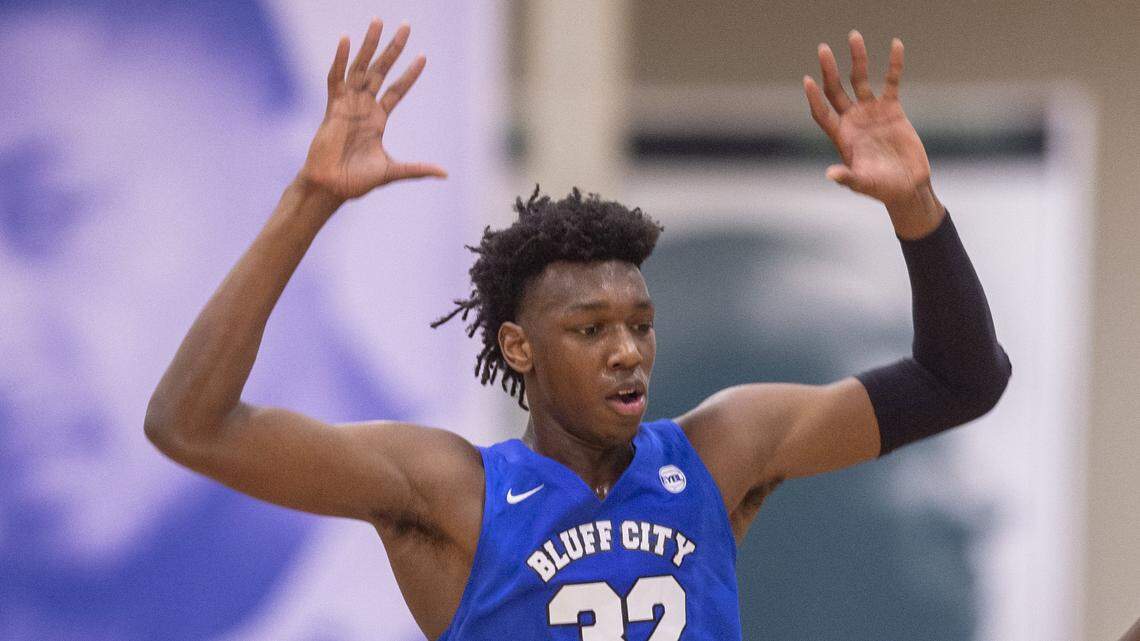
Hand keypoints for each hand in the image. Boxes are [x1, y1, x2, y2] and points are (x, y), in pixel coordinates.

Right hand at [300, 19, 446, 201]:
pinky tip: (346, 40)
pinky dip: (340, 60)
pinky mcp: (333, 107)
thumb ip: (417, 169)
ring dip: (369, 45)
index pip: (397, 90)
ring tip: (378, 22)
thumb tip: (445, 174)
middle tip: (405, 26)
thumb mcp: (392, 171)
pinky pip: (336, 78)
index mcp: (378, 119)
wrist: (331, 187)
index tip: (423, 57)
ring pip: (360, 68)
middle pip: (380, 70)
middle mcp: (364, 107)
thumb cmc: (357, 181)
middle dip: (393, 49)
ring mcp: (348, 104)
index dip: (409, 75)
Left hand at [804, 31, 936, 216]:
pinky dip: (893, 65)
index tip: (807, 80)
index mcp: (841, 136)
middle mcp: (852, 120)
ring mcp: (871, 113)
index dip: (814, 98)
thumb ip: (847, 177)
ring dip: (857, 59)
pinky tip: (895, 45)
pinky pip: (892, 82)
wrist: (908, 186)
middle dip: (828, 70)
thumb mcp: (863, 183)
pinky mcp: (892, 109)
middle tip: (823, 49)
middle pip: (835, 90)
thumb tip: (830, 174)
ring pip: (860, 80)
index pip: (822, 112)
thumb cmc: (882, 188)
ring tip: (854, 36)